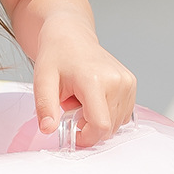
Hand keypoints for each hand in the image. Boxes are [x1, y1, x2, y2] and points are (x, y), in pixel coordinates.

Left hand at [31, 17, 135, 147]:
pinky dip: (108, 114)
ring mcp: (127, 82)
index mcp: (94, 80)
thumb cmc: (56, 56)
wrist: (70, 36)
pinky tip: (94, 98)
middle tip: (73, 108)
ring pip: (117, 123)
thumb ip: (45, 106)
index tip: (73, 133)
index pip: (100, 125)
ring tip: (82, 100)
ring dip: (98, 120)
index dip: (86, 138)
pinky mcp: (131, 83)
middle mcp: (117, 81)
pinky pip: (123, 114)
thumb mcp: (42, 80)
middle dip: (89, 126)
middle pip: (109, 127)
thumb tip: (48, 129)